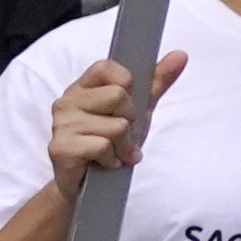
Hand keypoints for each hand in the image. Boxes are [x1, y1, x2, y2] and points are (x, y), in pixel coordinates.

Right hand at [47, 44, 183, 177]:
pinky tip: (106, 163)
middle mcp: (67, 102)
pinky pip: (103, 146)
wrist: (90, 185)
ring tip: (115, 152)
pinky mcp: (60, 148)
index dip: (126, 84)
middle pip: (118, 96)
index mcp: (83, 87)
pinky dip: (113, 159)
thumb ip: (156, 82)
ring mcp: (60, 125)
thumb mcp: (139, 109)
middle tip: (122, 134)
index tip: (127, 103)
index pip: (107, 67)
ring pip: (116, 125)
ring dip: (124, 145)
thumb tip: (181, 55)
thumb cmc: (112, 142)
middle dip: (130, 120)